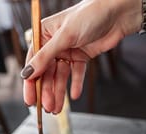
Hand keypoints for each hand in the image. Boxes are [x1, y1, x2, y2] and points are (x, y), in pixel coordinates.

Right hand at [21, 0, 141, 113]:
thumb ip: (45, 57)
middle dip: (46, 91)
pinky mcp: (82, 57)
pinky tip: (74, 96)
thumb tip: (27, 73)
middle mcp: (54, 44)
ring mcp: (68, 51)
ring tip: (57, 108)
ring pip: (60, 76)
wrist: (118, 14)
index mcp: (44, 35)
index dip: (31, 82)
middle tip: (47, 107)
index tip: (30, 99)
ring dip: (58, 92)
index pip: (33, 62)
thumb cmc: (90, 15)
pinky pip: (76, 74)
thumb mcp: (64, 36)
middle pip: (46, 73)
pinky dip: (75, 85)